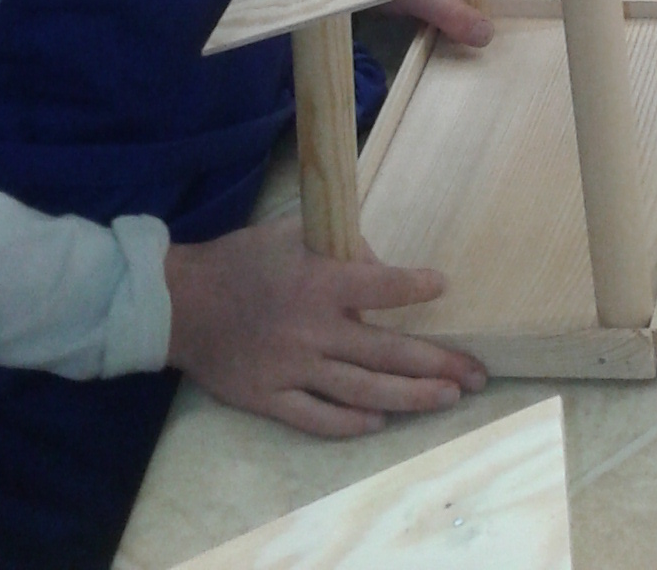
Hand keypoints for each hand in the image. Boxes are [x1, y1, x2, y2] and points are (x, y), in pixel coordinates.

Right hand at [165, 221, 483, 436]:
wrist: (180, 304)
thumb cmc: (243, 259)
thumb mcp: (295, 232)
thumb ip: (341, 245)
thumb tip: (381, 262)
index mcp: (321, 282)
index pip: (386, 285)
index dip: (417, 287)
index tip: (444, 287)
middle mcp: (313, 330)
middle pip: (388, 353)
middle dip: (438, 364)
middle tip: (476, 374)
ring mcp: (292, 369)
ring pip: (364, 392)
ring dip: (411, 397)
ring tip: (447, 398)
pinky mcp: (269, 398)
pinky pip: (319, 419)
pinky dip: (353, 423)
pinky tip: (382, 420)